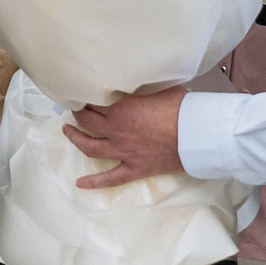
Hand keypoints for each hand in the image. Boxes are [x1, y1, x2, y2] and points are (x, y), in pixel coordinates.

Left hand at [62, 86, 187, 187]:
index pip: (93, 100)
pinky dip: (93, 182)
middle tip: (75, 108)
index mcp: (120, 108)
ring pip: (89, 146)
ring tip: (67, 131)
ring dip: (75, 138)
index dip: (85, 95)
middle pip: (87, 121)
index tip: (82, 92)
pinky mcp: (134, 168)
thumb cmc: (182, 107)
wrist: (197, 134)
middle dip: (78, 113)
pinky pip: (110, 178)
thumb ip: (140, 87)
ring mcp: (123, 151)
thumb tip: (133, 81)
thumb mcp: (159, 87)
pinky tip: (80, 183)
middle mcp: (116, 129)